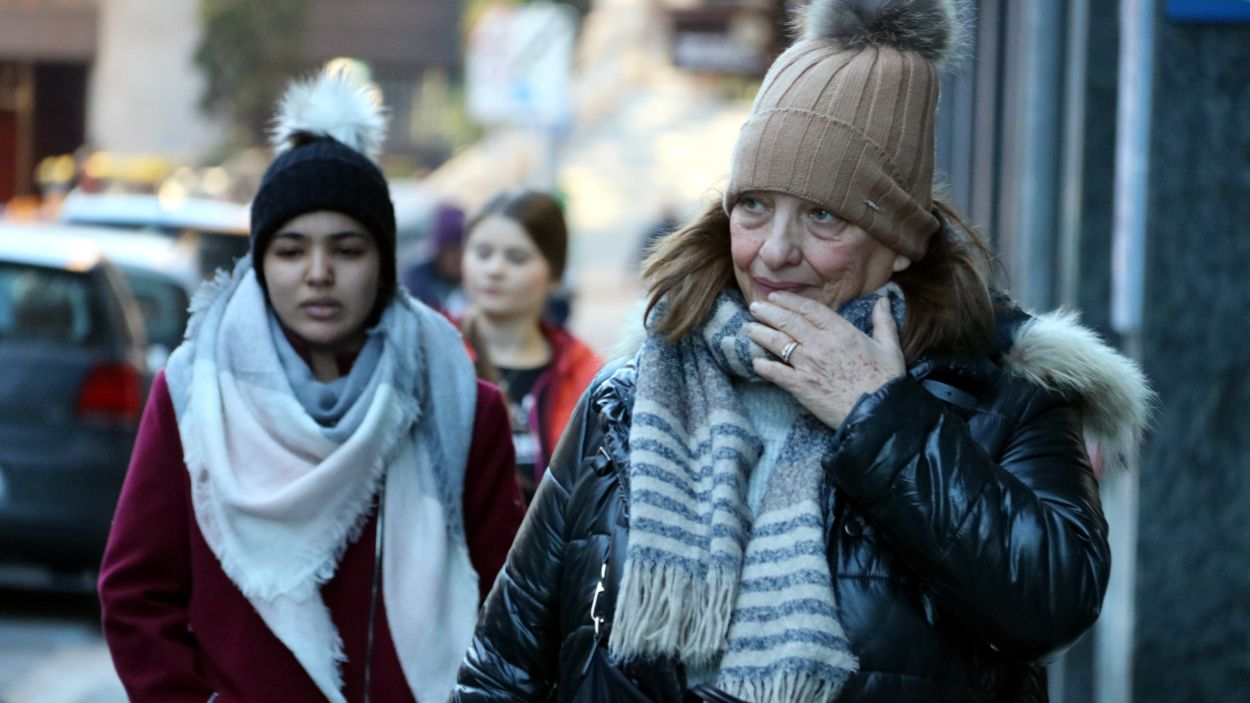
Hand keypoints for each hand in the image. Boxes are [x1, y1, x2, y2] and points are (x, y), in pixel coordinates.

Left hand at [746, 291, 905, 428]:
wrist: (877, 413)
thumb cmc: (885, 381)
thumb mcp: (889, 347)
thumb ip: (883, 322)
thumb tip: (884, 301)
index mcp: (841, 331)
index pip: (809, 309)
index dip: (789, 301)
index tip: (775, 297)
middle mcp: (821, 344)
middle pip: (788, 322)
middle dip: (768, 312)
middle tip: (754, 306)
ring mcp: (809, 365)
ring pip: (778, 343)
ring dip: (760, 333)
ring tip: (748, 327)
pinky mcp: (801, 386)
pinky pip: (776, 372)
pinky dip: (763, 366)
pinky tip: (754, 361)